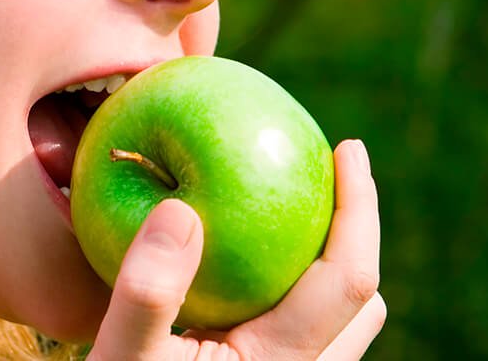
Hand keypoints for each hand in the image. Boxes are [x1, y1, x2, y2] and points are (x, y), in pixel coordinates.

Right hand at [87, 139, 384, 359]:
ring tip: (293, 207)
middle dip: (356, 228)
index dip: (360, 207)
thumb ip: (148, 291)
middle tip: (323, 169)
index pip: (350, 278)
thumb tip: (181, 209)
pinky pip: (310, 325)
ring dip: (331, 258)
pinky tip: (254, 256)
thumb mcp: (122, 358)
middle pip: (364, 299)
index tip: (347, 147)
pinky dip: (301, 278)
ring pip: (342, 319)